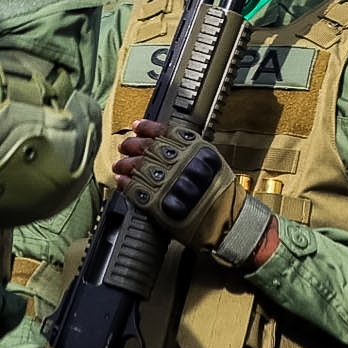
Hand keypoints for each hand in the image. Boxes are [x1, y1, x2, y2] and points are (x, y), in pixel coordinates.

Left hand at [113, 120, 262, 259]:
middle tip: (125, 145)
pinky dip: (127, 185)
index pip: (166, 132)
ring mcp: (168, 183)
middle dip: (133, 145)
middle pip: (149, 148)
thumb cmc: (223, 195)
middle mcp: (180, 163)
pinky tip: (122, 181)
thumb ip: (190, 150)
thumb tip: (168, 141)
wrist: (228, 222)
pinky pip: (137, 191)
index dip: (148, 127)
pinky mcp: (159, 204)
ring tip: (120, 164)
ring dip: (126, 165)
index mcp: (195, 150)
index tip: (138, 125)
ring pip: (140, 168)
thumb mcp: (212, 162)